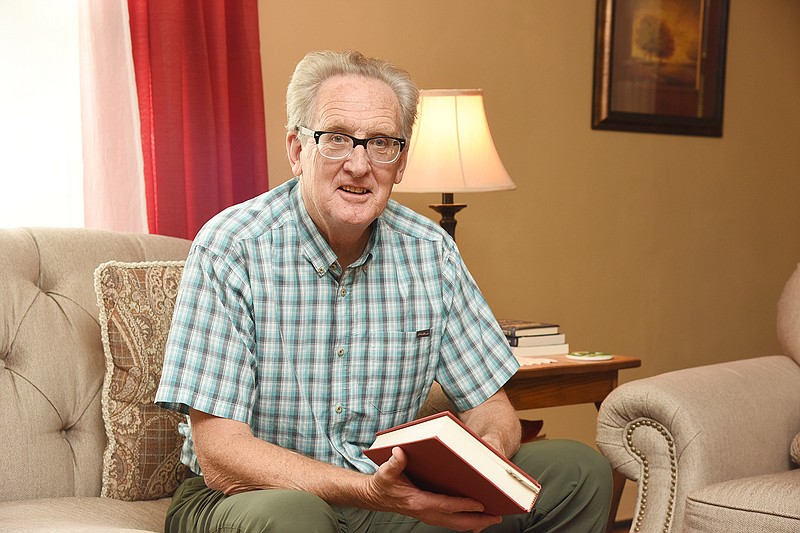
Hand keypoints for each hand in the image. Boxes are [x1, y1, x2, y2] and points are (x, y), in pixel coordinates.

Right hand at [366, 447, 502, 531]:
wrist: (375, 497)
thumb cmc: (382, 483)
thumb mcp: (385, 472)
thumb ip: (393, 463)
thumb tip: (400, 452)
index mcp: (417, 502)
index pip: (445, 505)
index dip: (464, 506)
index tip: (481, 504)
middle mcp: (426, 512)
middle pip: (456, 521)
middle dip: (478, 520)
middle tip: (497, 516)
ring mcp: (428, 516)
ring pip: (456, 524)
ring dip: (475, 523)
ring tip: (493, 517)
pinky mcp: (430, 515)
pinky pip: (452, 521)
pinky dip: (466, 521)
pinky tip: (477, 517)